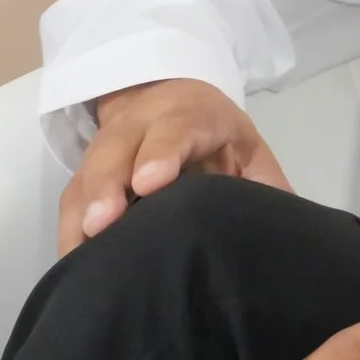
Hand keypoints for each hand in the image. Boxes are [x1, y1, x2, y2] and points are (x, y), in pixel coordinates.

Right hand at [56, 77, 290, 254]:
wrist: (171, 98)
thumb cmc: (218, 139)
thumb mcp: (248, 152)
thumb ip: (265, 188)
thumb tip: (291, 236)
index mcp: (192, 115)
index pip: (176, 128)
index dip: (162, 153)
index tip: (149, 184)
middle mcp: (141, 125)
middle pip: (120, 150)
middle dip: (108, 185)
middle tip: (102, 223)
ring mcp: (108, 146)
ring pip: (89, 173)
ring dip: (82, 210)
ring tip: (81, 248)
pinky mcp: (86, 172)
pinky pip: (72, 198)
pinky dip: (68, 228)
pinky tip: (73, 261)